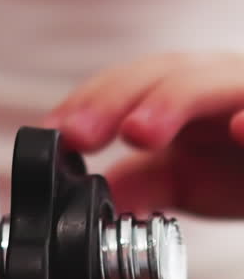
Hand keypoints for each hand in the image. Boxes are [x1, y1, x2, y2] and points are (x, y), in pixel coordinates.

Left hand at [46, 51, 243, 217]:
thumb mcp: (186, 178)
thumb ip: (138, 185)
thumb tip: (82, 206)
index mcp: (187, 91)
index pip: (130, 82)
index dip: (89, 102)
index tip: (54, 134)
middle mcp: (222, 81)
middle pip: (165, 72)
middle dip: (118, 99)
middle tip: (81, 134)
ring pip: (218, 81)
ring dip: (174, 101)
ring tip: (139, 130)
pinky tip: (242, 130)